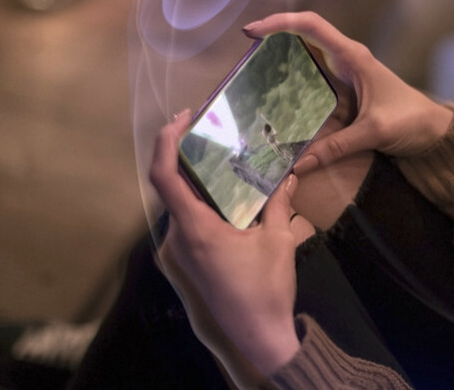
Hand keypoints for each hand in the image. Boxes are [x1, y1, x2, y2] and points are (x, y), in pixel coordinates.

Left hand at [149, 110, 302, 378]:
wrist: (258, 335)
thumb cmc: (266, 289)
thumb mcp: (277, 241)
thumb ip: (278, 203)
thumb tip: (288, 175)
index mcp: (194, 229)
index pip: (164, 176)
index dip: (166, 141)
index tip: (183, 118)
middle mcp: (179, 238)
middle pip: (170, 185)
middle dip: (185, 153)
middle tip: (210, 129)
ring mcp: (180, 252)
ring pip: (179, 203)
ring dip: (195, 178)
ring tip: (220, 155)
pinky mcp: (188, 261)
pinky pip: (187, 220)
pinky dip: (200, 199)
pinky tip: (224, 191)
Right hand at [244, 11, 453, 174]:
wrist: (435, 131)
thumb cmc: (412, 122)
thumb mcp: (374, 132)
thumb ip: (337, 147)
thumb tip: (299, 164)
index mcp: (354, 57)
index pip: (312, 26)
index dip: (281, 23)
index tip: (254, 31)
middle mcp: (347, 59)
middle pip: (305, 35)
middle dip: (275, 37)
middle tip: (246, 51)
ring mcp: (346, 73)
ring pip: (308, 55)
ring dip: (282, 58)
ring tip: (254, 71)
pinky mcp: (346, 90)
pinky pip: (315, 78)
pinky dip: (295, 81)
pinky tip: (279, 96)